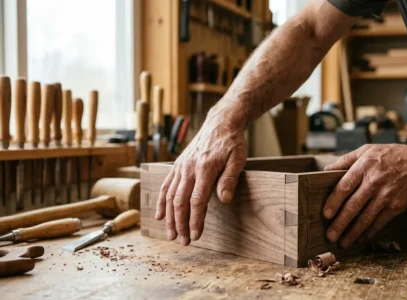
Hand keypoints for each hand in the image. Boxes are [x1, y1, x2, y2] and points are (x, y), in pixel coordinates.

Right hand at [154, 108, 246, 245]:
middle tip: (183, 241)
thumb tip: (224, 200)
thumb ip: (229, 179)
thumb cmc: (232, 143)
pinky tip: (160, 216)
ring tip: (171, 235)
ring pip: (170, 196)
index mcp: (204, 168)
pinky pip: (165, 185)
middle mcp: (188, 168)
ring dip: (169, 217)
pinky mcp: (177, 165)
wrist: (220, 123)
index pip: (197, 200)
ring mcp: (180, 166)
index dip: (195, 219)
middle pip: (180, 201)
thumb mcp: (238, 159)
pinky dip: (161, 202)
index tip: (196, 235)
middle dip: (180, 224)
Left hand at [323, 144, 406, 248]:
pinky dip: (369, 232)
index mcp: (364, 167)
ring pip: (366, 218)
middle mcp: (374, 182)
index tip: (325, 214)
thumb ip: (346, 160)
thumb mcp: (367, 150)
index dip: (334, 202)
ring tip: (343, 243)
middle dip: (340, 223)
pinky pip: (380, 222)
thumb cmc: (391, 156)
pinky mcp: (396, 206)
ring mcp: (386, 195)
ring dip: (353, 232)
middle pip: (353, 206)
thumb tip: (326, 171)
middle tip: (330, 236)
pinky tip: (360, 239)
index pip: (344, 186)